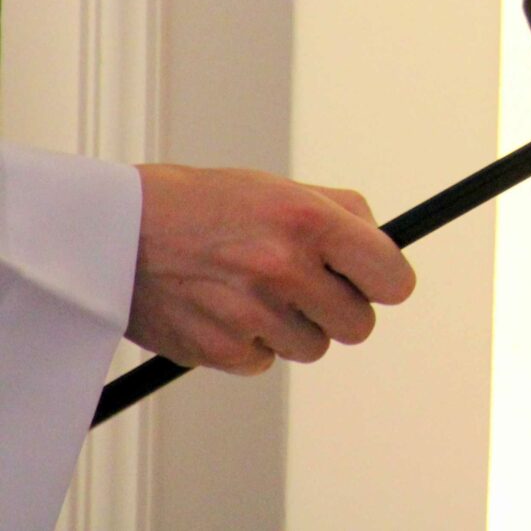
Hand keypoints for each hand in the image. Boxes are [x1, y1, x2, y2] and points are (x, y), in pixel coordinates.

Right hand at [127, 164, 415, 371]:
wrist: (119, 230)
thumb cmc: (208, 205)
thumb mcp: (284, 189)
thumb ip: (344, 215)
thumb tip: (389, 249)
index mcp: (311, 222)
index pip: (391, 278)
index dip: (387, 283)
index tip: (378, 282)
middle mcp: (284, 268)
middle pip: (359, 325)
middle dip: (342, 309)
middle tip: (311, 288)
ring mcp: (251, 313)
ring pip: (314, 347)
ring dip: (295, 327)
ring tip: (257, 292)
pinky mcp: (219, 349)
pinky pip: (265, 361)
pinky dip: (252, 344)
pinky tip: (225, 309)